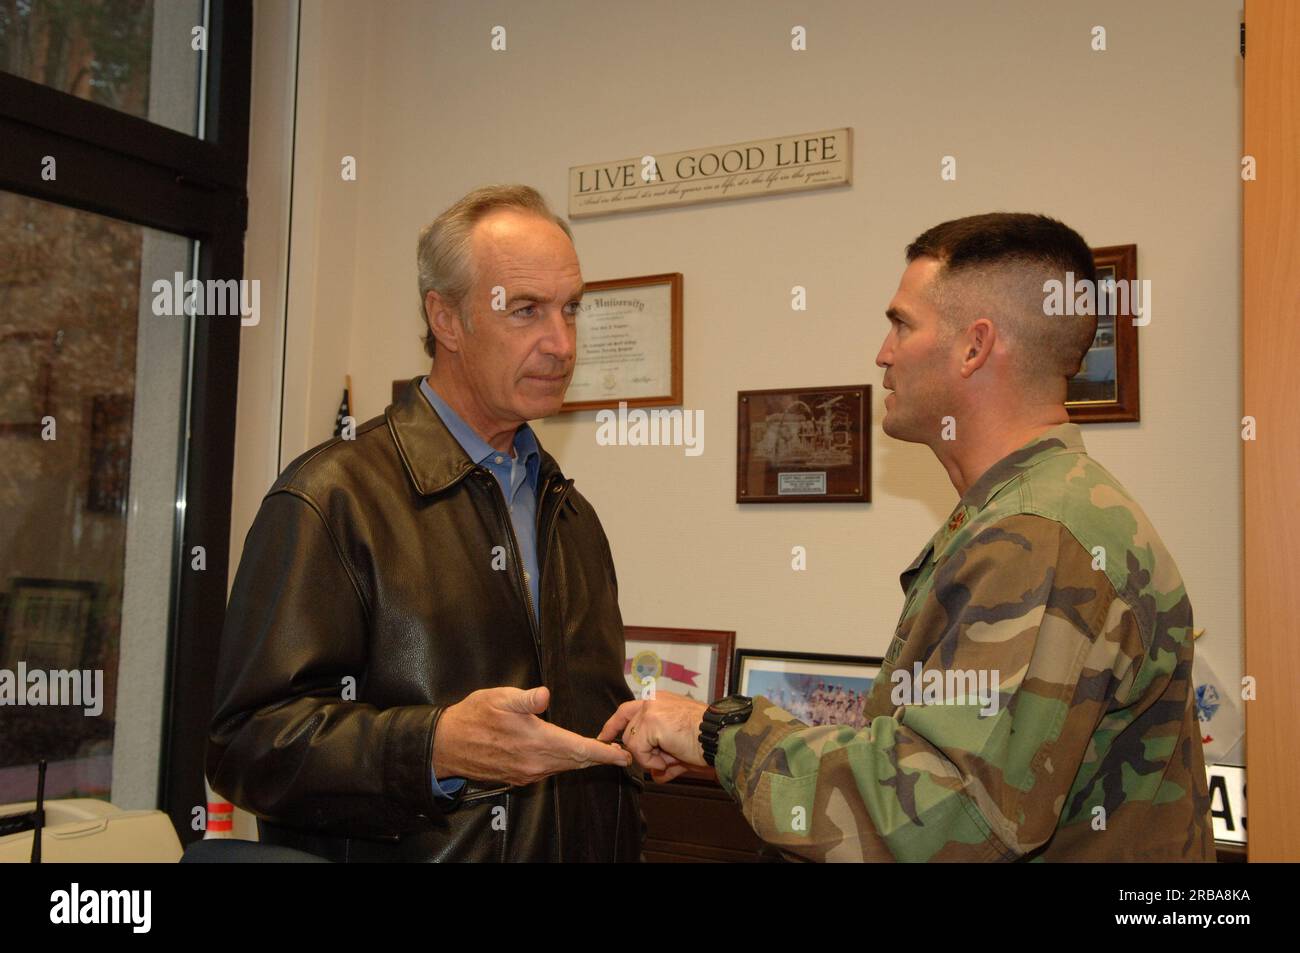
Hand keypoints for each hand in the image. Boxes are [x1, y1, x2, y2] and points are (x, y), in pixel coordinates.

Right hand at [434, 686, 631, 785]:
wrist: (446, 745)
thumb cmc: (473, 716)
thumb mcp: (499, 698)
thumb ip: (526, 699)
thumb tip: (545, 695)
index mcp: (537, 741)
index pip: (581, 750)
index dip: (605, 754)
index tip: (623, 756)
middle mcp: (535, 763)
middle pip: (576, 762)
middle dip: (598, 758)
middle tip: (617, 753)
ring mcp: (527, 773)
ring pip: (563, 768)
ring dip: (580, 761)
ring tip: (596, 752)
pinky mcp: (518, 778)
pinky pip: (547, 772)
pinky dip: (561, 765)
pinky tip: (564, 756)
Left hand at [598, 691, 708, 781]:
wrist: (718, 737)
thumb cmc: (706, 740)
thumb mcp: (680, 750)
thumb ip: (665, 760)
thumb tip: (656, 776)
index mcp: (660, 701)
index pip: (627, 710)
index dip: (614, 725)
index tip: (604, 736)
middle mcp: (652, 700)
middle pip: (627, 729)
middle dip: (638, 751)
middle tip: (654, 761)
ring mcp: (650, 710)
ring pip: (632, 742)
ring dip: (649, 758)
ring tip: (671, 760)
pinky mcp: (650, 722)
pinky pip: (638, 750)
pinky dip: (651, 761)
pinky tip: (669, 760)